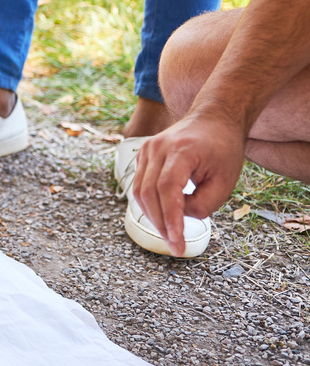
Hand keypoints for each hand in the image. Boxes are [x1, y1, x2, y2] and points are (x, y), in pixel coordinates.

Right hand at [132, 114, 246, 256]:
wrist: (213, 119)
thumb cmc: (223, 149)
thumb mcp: (225, 181)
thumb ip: (203, 204)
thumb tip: (179, 217)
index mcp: (181, 151)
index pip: (167, 189)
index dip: (170, 219)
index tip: (178, 243)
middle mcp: (157, 148)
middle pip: (149, 193)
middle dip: (161, 224)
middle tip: (175, 246)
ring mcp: (147, 149)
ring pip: (139, 191)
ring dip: (153, 216)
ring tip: (169, 234)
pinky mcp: (143, 154)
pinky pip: (140, 184)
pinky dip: (149, 203)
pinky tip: (163, 216)